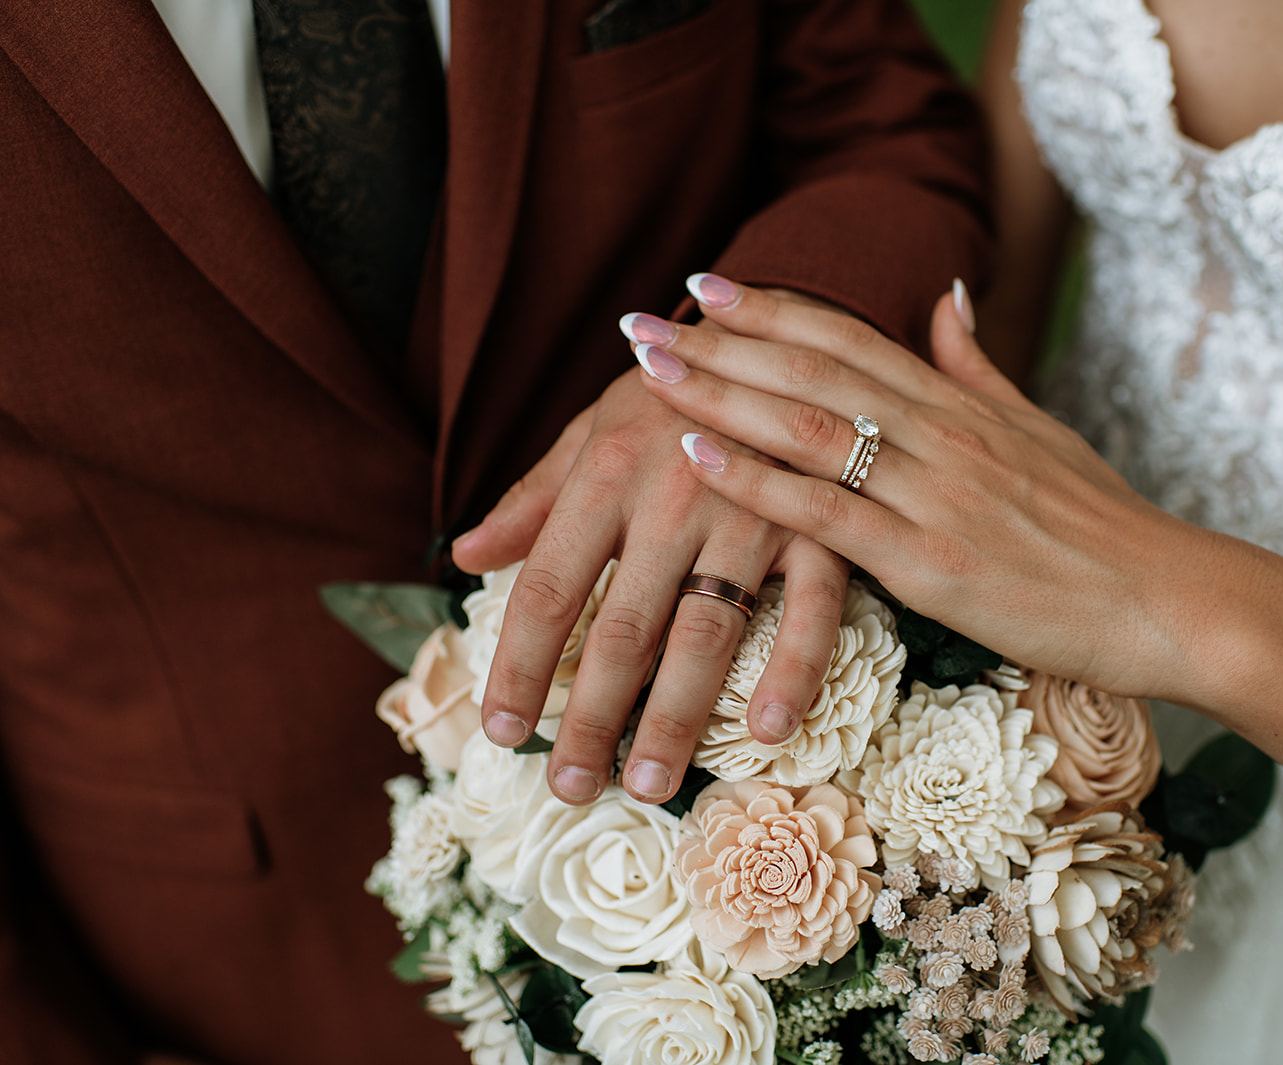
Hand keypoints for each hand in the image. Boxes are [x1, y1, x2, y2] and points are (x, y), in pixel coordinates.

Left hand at [452, 361, 849, 805]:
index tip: (501, 730)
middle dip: (592, 718)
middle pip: (622, 628)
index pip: (549, 588)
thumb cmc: (670, 390)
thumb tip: (465, 555)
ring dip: (676, 714)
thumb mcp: (595, 427)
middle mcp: (673, 497)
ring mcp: (752, 512)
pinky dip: (793, 669)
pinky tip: (768, 729)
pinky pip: (812, 608)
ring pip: (706, 631)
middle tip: (568, 789)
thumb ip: (534, 497)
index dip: (521, 665)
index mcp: (607, 473)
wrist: (780, 326)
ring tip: (650, 785)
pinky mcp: (818, 524)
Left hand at [627, 275, 1224, 703]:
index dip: (772, 309)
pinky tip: (699, 456)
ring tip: (649, 368)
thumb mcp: (1040, 432)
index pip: (849, 338)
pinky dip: (758, 481)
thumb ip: (977, 366)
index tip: (706, 284)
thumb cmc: (1102, 525)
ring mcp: (934, 495)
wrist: (1168, 598)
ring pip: (810, 428)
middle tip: (640, 319)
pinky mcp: (932, 564)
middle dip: (720, 342)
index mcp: (961, 405)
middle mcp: (941, 435)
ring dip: (720, 394)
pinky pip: (829, 514)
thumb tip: (943, 296)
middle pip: (813, 370)